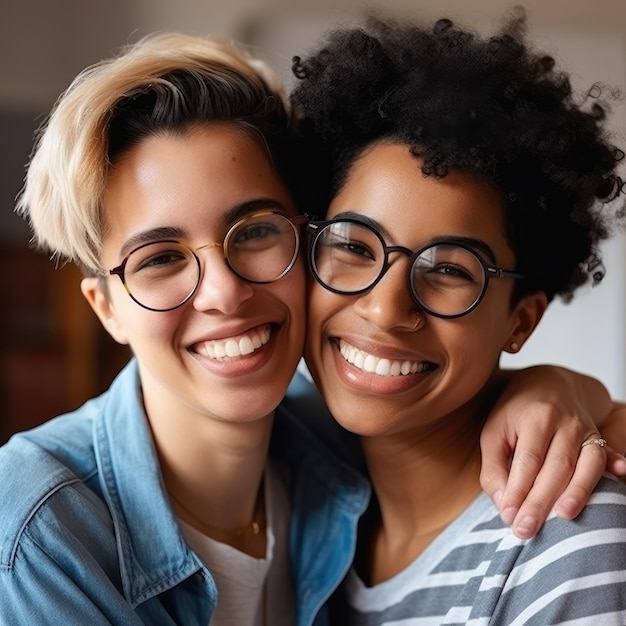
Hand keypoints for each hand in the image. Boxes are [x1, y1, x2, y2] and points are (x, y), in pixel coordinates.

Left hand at [480, 365, 625, 538]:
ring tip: (564, 516)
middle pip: (556, 465)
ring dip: (577, 491)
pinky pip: (609, 453)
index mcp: (533, 417)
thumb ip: (493, 467)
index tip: (509, 518)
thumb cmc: (515, 414)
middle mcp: (563, 421)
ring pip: (586, 463)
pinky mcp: (599, 437)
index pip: (527, 460)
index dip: (519, 490)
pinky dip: (616, 464)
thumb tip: (504, 504)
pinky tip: (621, 472)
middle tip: (527, 530)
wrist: (549, 384)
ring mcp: (585, 429)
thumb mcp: (493, 432)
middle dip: (541, 501)